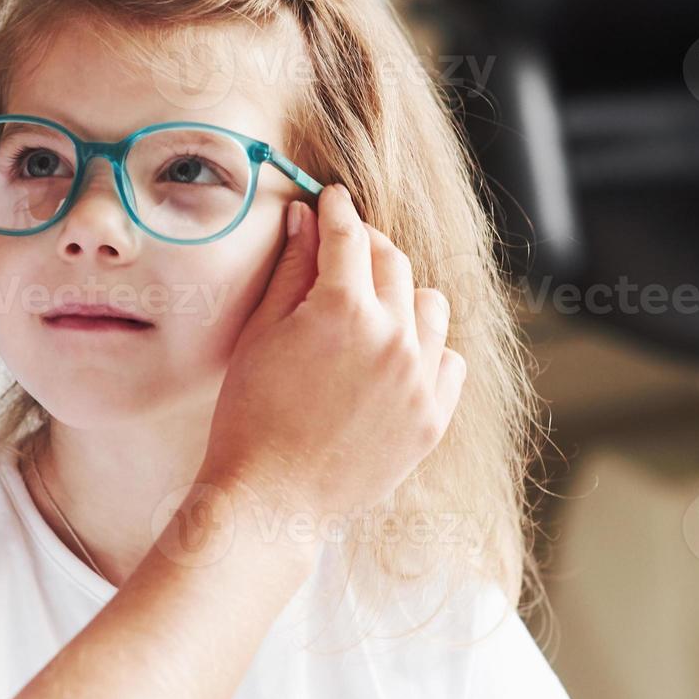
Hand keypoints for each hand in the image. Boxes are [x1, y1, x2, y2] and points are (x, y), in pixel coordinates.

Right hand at [200, 184, 465, 521]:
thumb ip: (291, 271)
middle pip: (393, 263)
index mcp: (344, 310)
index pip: (348, 235)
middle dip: (367, 246)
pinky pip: (448, 361)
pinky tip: (395, 358)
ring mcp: (419, 380)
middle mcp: (393, 338)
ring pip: (430, 307)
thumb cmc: (250, 417)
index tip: (331, 198)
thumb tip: (305, 219)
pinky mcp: (432, 418)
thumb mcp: (261, 334)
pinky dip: (427, 350)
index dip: (336, 209)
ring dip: (403, 296)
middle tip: (345, 249)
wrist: (271, 500)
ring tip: (373, 311)